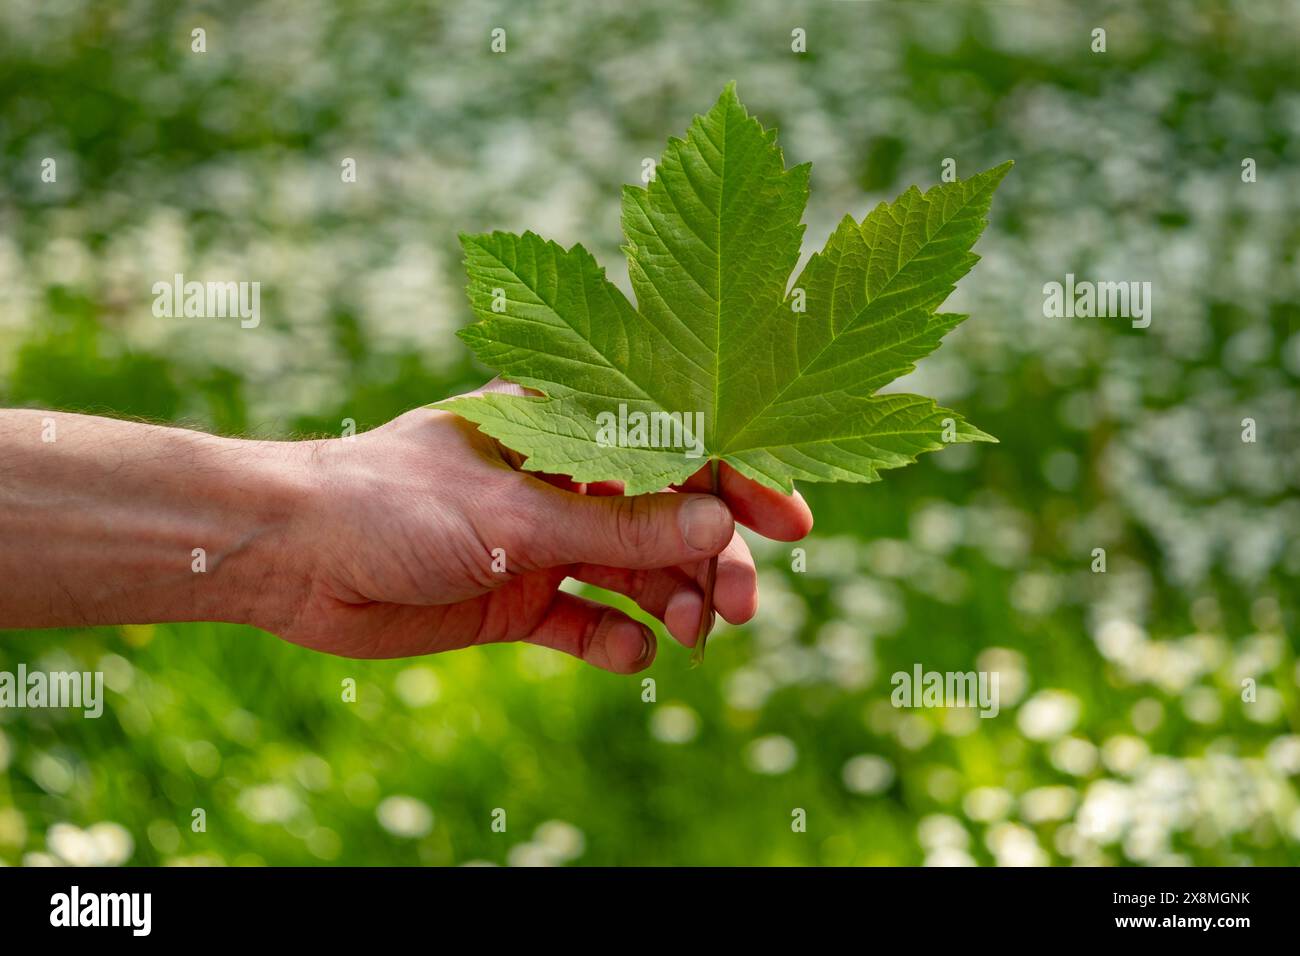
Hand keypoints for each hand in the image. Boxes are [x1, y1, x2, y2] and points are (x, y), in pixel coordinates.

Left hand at [278, 390, 812, 671]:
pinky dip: (615, 641)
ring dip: (673, 600)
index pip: (673, 445)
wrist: (289, 559)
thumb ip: (619, 526)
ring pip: (635, 573)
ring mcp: (541, 543)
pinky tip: (630, 656)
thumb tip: (721, 521)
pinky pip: (586, 623)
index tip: (791, 524)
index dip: (737, 480)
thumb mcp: (515, 514)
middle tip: (742, 606)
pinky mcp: (515, 600)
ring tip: (694, 633)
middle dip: (712, 557)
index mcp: (563, 427)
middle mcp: (561, 482)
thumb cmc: (392, 501)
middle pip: (666, 516)